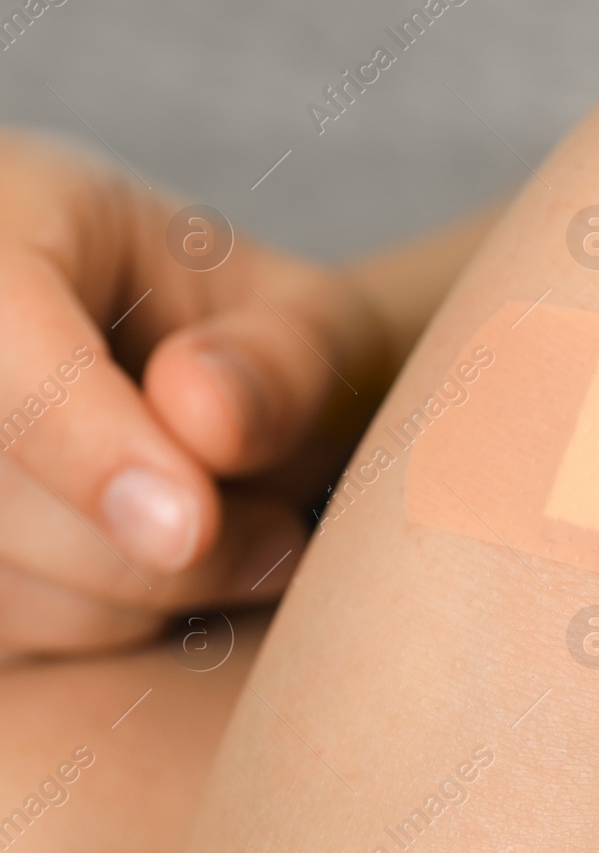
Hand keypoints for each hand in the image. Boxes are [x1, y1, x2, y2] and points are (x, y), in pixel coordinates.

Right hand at [0, 133, 389, 654]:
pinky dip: (109, 624)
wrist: (209, 387)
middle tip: (281, 528)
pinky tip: (160, 566)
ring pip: (8, 586)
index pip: (2, 333)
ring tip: (226, 525)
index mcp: (4, 217)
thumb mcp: (314, 320)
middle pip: (4, 489)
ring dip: (152, 593)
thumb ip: (285, 357)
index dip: (86, 443)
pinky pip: (15, 635)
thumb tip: (202, 414)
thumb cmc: (261, 344)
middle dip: (171, 542)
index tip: (187, 528)